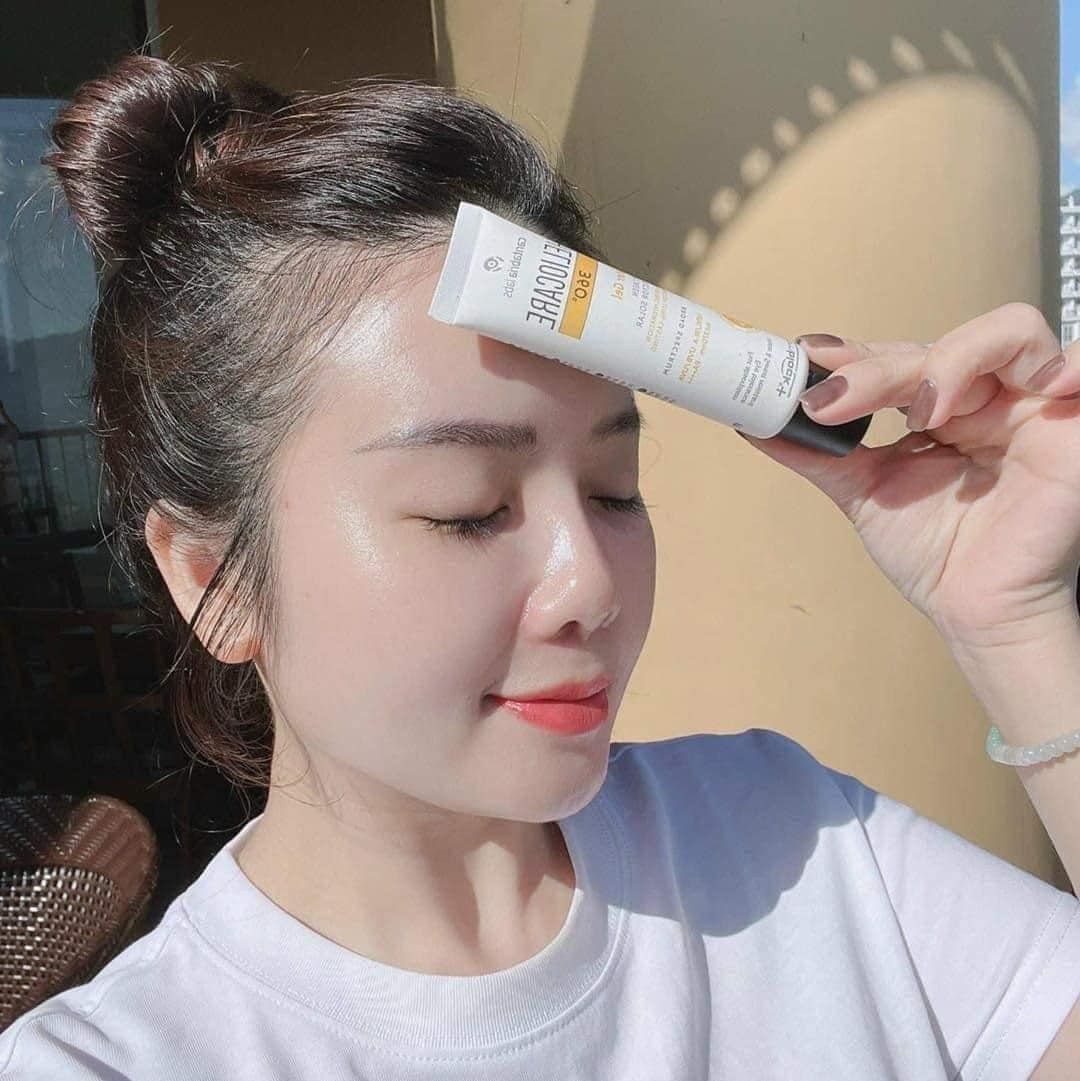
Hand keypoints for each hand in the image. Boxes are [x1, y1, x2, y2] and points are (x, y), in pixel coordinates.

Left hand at [736, 303, 1079, 651]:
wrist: (976, 612)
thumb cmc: (934, 554)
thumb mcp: (863, 492)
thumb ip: (816, 454)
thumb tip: (750, 422)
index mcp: (942, 407)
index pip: (900, 359)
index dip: (857, 357)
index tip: (808, 361)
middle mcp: (988, 397)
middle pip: (938, 347)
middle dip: (879, 369)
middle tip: (833, 401)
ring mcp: (1032, 406)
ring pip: (1006, 334)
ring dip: (952, 361)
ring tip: (922, 413)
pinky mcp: (1074, 426)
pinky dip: (1064, 361)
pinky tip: (1028, 385)